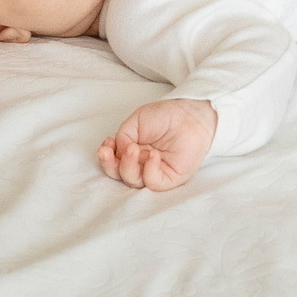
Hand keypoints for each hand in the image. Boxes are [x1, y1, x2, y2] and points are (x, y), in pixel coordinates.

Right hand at [98, 97, 218, 190]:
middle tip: (107, 152)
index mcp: (131, 151)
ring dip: (128, 166)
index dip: (106, 157)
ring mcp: (155, 172)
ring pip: (134, 181)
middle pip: (120, 175)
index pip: (114, 162)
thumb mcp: (136, 121)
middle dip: (110, 165)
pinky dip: (149, 171)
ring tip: (132, 148)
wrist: (190, 114)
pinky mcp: (170, 178)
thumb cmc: (165, 116)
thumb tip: (118, 153)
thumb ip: (123, 136)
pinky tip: (152, 156)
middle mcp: (141, 164)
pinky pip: (154, 182)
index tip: (106, 145)